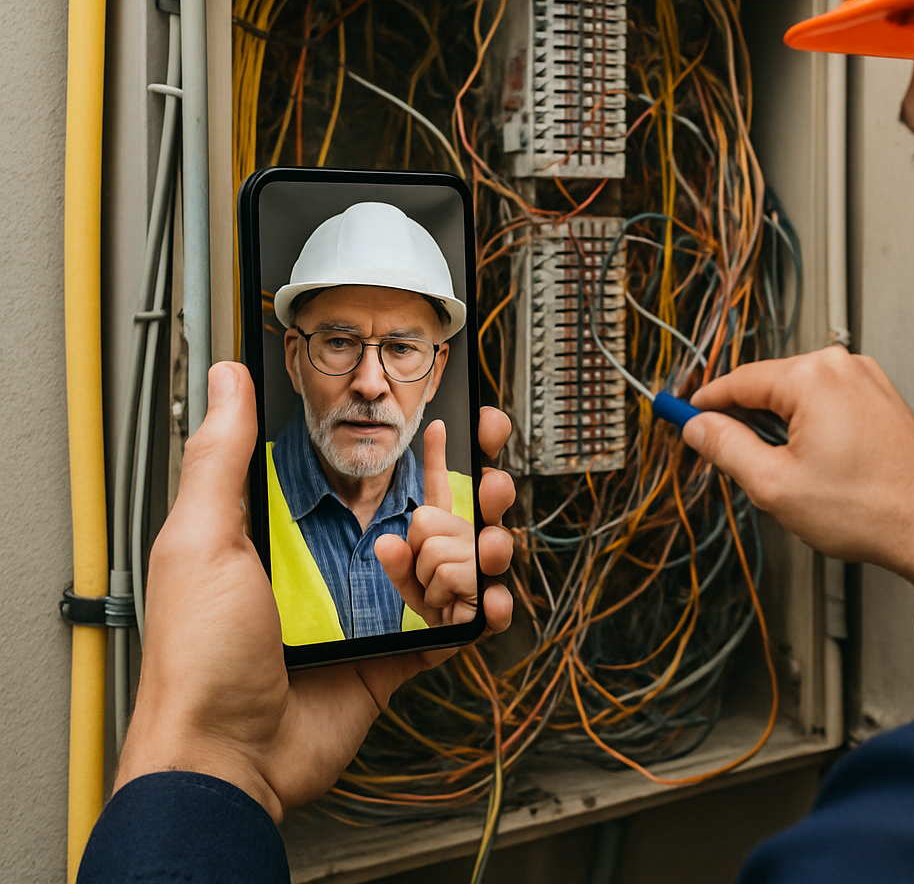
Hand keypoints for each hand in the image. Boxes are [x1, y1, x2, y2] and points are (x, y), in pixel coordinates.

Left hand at [114, 363, 516, 821]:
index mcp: (296, 529)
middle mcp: (340, 563)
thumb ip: (219, 456)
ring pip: (451, 562)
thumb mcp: (202, 540)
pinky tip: (489, 601)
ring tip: (485, 548)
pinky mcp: (393, 658)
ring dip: (482, 547)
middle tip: (488, 481)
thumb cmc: (199, 657)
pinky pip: (454, 626)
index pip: (368, 469)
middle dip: (470, 490)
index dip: (414, 443)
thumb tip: (227, 381)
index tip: (451, 421)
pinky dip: (483, 611)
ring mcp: (371, 612)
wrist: (223, 757)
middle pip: (426, 509)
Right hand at [683, 347, 913, 598]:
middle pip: (769, 387)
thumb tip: (697, 427)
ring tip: (793, 479)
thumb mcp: (775, 485)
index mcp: (813, 376)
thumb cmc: (869, 509)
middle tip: (738, 466)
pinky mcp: (882, 399)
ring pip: (799, 399)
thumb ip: (727, 448)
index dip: (706, 403)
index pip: (738, 380)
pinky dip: (812, 431)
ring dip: (782, 431)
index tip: (683, 416)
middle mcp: (843, 365)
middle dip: (749, 424)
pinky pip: (828, 405)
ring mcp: (867, 379)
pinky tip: (820, 470)